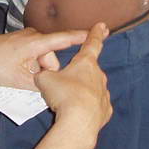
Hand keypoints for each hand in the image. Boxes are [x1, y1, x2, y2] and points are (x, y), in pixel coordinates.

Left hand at [0, 27, 90, 89]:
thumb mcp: (20, 80)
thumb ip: (41, 83)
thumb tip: (53, 86)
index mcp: (36, 43)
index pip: (64, 39)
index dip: (82, 37)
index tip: (99, 32)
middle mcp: (33, 37)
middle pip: (51, 58)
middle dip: (46, 72)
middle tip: (31, 83)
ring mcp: (24, 39)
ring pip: (41, 59)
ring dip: (36, 71)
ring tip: (19, 79)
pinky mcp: (17, 43)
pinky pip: (31, 56)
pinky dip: (29, 66)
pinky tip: (16, 74)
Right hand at [35, 23, 112, 139]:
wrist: (78, 123)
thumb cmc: (63, 95)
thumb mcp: (44, 80)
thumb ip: (43, 74)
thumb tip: (42, 75)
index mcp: (85, 63)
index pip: (92, 43)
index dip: (95, 33)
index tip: (102, 26)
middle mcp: (98, 75)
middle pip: (89, 69)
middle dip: (79, 72)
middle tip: (66, 81)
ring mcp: (104, 93)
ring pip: (93, 87)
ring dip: (83, 90)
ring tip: (68, 100)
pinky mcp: (106, 110)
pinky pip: (96, 105)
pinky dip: (88, 106)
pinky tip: (78, 112)